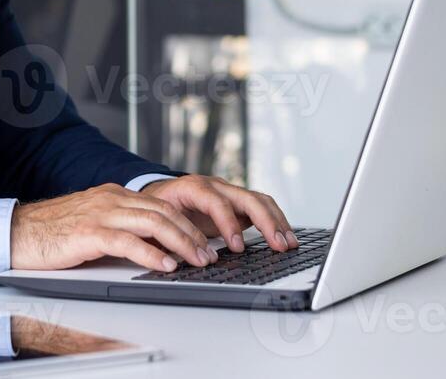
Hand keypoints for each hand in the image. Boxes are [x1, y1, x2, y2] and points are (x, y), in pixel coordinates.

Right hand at [10, 184, 220, 272]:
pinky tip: (165, 265)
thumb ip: (118, 227)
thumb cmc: (52, 233)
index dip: (185, 223)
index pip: (160, 205)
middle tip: (209, 253)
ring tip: (197, 260)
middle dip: (191, 233)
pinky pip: (128, 241)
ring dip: (181, 243)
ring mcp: (100, 213)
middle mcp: (110, 199)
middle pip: (163, 211)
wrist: (17, 232)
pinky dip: (151, 254)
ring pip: (153, 222)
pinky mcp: (89, 232)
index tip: (203, 242)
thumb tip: (151, 246)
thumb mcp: (91, 223)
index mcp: (113, 195)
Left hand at [139, 174, 297, 254]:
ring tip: (289, 243)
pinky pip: (261, 207)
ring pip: (259, 200)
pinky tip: (284, 237)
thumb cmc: (156, 209)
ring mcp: (228, 193)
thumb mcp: (157, 221)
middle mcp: (215, 186)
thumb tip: (182, 258)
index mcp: (192, 188)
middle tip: (278, 245)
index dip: (229, 224)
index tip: (237, 247)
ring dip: (276, 221)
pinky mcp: (237, 203)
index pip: (216, 202)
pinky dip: (275, 221)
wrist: (156, 194)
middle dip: (266, 222)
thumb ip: (170, 237)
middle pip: (247, 197)